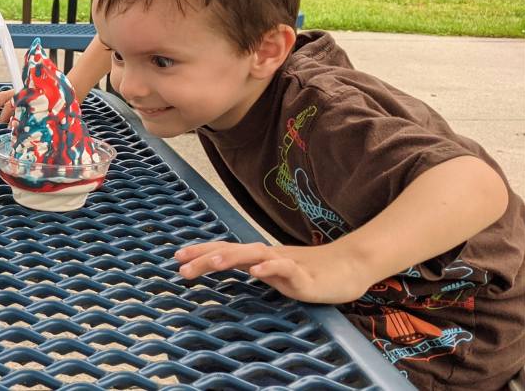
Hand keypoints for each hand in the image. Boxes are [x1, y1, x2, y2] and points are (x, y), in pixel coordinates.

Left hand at [175, 240, 372, 303]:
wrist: (348, 268)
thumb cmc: (310, 272)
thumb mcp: (274, 272)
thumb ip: (252, 268)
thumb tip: (227, 266)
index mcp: (258, 257)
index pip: (225, 250)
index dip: (201, 252)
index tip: (177, 256)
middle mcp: (267, 255)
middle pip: (233, 251)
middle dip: (205, 257)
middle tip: (181, 266)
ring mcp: (285, 262)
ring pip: (254, 255)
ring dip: (232, 257)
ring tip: (212, 262)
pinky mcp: (304, 274)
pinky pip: (285, 268)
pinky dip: (270, 268)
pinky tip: (257, 271)